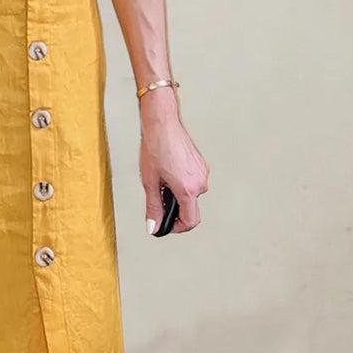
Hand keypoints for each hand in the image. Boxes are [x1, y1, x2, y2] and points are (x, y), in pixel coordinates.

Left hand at [139, 87, 209, 233]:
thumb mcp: (150, 182)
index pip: (191, 221)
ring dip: (177, 194)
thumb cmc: (155, 148)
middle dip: (174, 207)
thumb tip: (154, 227)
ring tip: (161, 179)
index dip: (177, 228)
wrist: (163, 124)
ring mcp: (203, 172)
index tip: (166, 226)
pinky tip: (168, 171)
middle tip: (157, 196)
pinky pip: (192, 181)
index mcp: (188, 189)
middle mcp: (200, 182)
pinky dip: (181, 183)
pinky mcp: (201, 164)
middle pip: (189, 207)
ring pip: (190, 194)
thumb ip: (153, 208)